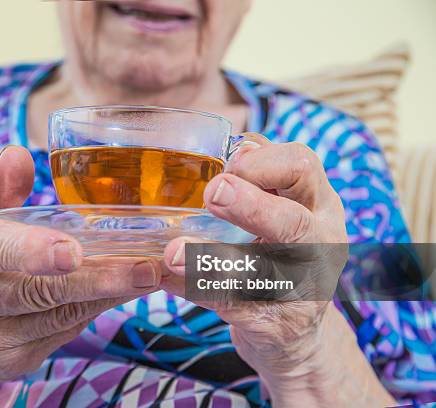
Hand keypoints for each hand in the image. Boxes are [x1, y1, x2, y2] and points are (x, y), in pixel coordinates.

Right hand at [0, 146, 162, 405]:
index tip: (72, 251)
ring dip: (109, 295)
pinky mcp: (11, 363)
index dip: (30, 250)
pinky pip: (64, 333)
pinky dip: (94, 310)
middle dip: (98, 280)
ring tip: (148, 274)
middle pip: (38, 292)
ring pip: (60, 316)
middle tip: (145, 267)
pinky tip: (119, 291)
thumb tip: (18, 154)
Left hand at [161, 134, 393, 406]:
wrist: (295, 329)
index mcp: (318, 204)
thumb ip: (262, 176)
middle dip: (252, 205)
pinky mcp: (277, 324)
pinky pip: (233, 306)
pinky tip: (166, 278)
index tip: (225, 168)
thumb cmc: (279, 251)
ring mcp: (302, 289)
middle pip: (292, 222)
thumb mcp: (283, 208)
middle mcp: (320, 244)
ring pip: (258, 273)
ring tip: (173, 253)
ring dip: (212, 259)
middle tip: (214, 192)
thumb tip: (234, 145)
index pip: (301, 166)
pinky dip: (196, 289)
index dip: (261, 162)